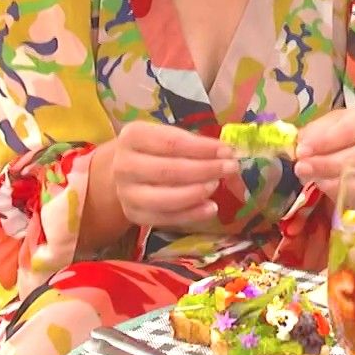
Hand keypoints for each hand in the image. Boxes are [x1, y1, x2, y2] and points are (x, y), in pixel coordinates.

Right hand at [107, 121, 238, 229]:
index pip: (171, 143)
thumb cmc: (155, 149)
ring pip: (164, 198)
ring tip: (217, 185)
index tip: (227, 151)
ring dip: (196, 193)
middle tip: (230, 168)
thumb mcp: (168, 136)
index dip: (202, 148)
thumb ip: (194, 143)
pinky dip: (191, 215)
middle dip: (204, 170)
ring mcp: (126, 193)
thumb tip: (225, 153)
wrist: (126, 171)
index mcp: (132, 137)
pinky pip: (165, 219)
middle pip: (167, 171)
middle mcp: (124, 165)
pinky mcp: (134, 215)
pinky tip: (211, 208)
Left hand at [293, 106, 354, 208]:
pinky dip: (337, 192)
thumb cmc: (344, 136)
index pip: (350, 130)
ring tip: (310, 177)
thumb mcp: (329, 126)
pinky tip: (324, 185)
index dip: (324, 141)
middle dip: (323, 164)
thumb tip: (303, 145)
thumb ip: (315, 132)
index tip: (302, 150)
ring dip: (327, 180)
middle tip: (301, 167)